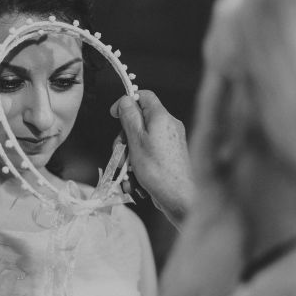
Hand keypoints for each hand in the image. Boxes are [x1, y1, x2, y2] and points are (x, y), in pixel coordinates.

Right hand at [110, 90, 193, 226]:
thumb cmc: (159, 171)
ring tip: (127, 175)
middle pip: (139, 122)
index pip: (144, 96)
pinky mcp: (169, 158)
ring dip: (129, 158)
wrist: (181, 198)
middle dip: (125, 139)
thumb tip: (125, 100)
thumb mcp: (136, 140)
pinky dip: (139, 167)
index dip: (127, 102)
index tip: (115, 115)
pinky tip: (135, 183)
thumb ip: (129, 117)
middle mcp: (168, 127)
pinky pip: (149, 156)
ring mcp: (169, 143)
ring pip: (141, 142)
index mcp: (161, 117)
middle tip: (120, 154)